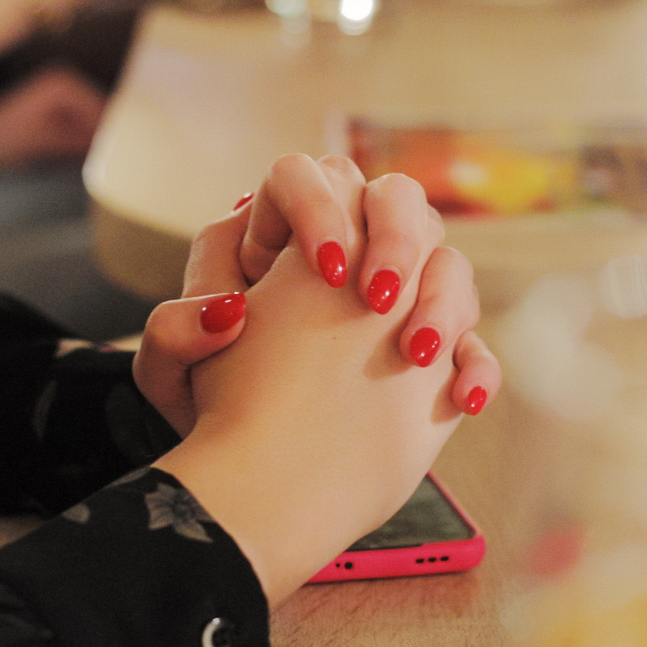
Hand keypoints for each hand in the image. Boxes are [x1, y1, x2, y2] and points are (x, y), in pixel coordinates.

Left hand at [134, 154, 500, 433]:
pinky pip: (472, 343)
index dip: (318, 206)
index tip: (325, 268)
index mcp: (278, 235)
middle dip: (397, 238)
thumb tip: (227, 309)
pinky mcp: (432, 353)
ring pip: (446, 262)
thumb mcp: (169, 375)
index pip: (303, 177)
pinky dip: (476, 365)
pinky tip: (463, 400)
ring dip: (443, 301)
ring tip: (416, 356)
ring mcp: (399, 298)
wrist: (251, 469)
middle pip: (394, 198)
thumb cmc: (206, 403)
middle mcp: (350, 250)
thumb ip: (175, 334)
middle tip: (379, 299)